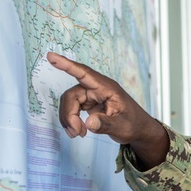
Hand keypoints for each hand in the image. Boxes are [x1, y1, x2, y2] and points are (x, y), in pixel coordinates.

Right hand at [47, 52, 168, 167]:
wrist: (139, 129)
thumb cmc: (134, 124)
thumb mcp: (123, 127)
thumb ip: (106, 124)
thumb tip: (89, 123)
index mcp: (107, 88)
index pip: (84, 73)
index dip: (67, 65)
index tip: (52, 56)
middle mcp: (97, 88)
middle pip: (72, 95)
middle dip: (69, 114)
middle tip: (76, 132)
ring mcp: (92, 95)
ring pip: (70, 102)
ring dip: (69, 119)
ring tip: (78, 134)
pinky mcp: (89, 103)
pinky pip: (72, 108)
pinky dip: (72, 120)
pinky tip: (79, 131)